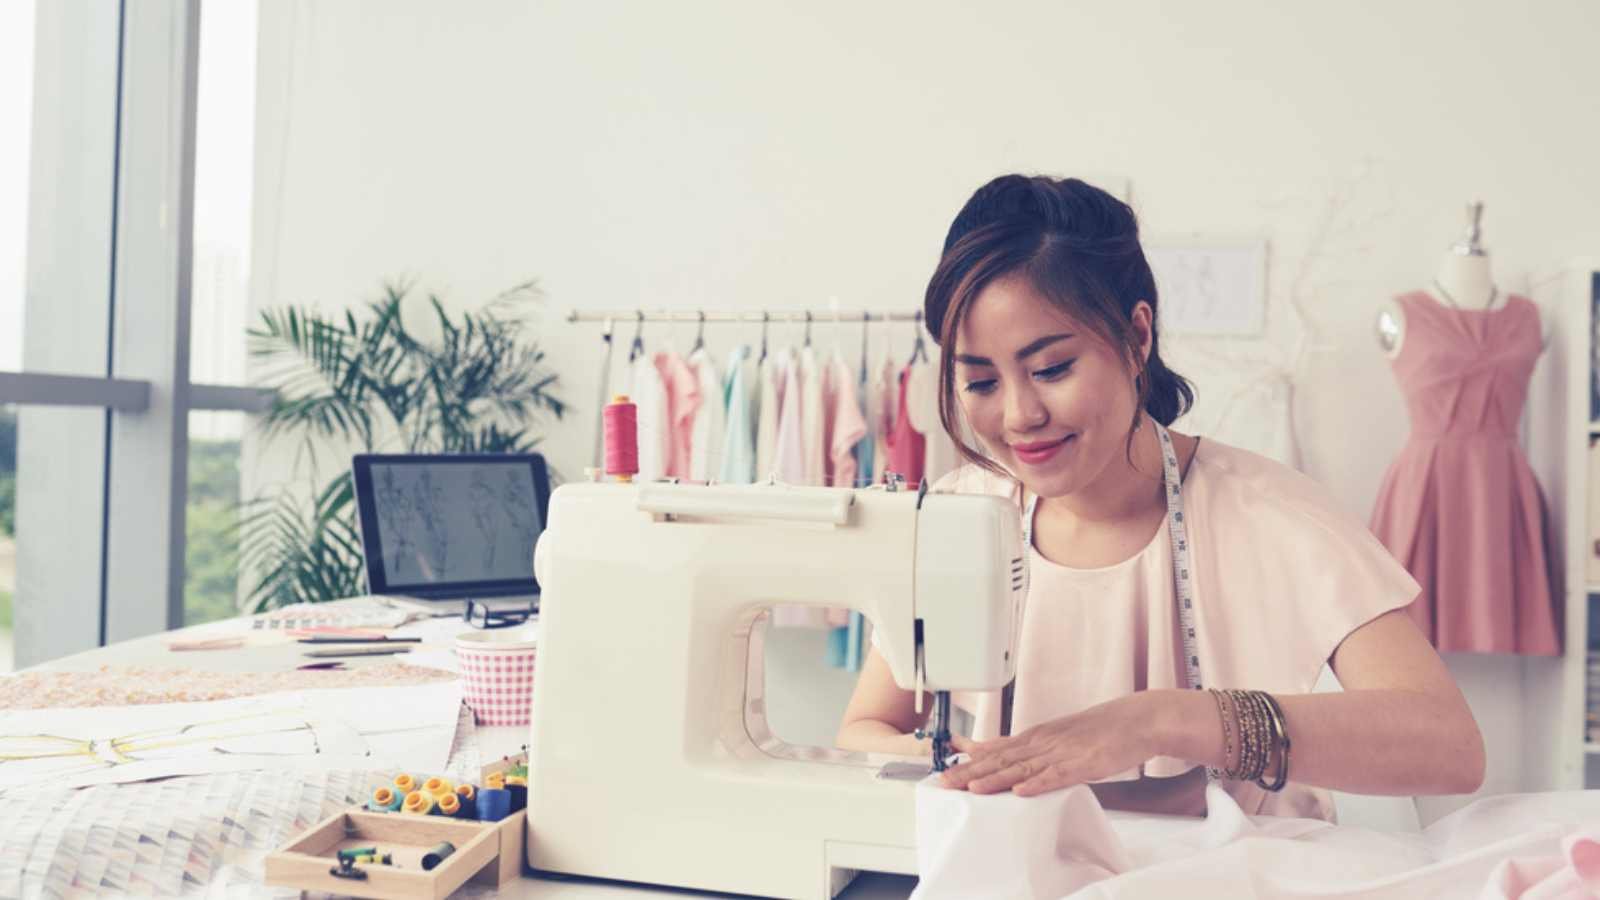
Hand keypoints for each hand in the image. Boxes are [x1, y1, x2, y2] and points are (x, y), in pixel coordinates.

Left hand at [938, 693, 1159, 796]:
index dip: (968, 759)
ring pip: (1022, 768)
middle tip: (944, 782)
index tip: (943, 766)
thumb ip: (1034, 749)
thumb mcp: (1059, 736)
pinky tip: (1021, 792)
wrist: (1136, 719)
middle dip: (970, 771)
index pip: (995, 748)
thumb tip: (1011, 761)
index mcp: (1037, 736)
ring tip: (972, 788)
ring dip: (996, 778)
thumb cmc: (1100, 731)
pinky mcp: (1084, 764)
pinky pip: (1057, 776)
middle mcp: (1043, 742)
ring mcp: (1062, 753)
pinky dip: (1038, 784)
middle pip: (1001, 759)